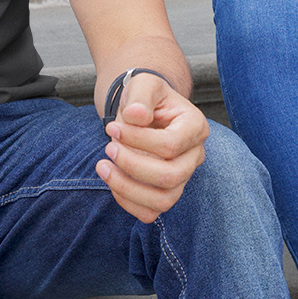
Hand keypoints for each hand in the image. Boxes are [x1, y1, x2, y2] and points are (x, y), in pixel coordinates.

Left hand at [96, 73, 208, 222]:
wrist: (142, 110)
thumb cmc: (143, 97)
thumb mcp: (142, 85)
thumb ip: (140, 97)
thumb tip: (136, 116)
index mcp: (195, 127)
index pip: (171, 145)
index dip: (137, 140)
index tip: (111, 127)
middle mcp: (194, 155)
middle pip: (171, 177)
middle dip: (132, 166)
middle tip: (108, 148)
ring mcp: (183, 177)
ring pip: (163, 201)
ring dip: (127, 188)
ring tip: (102, 167)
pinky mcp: (166, 192)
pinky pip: (150, 212)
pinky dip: (127, 202)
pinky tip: (112, 179)